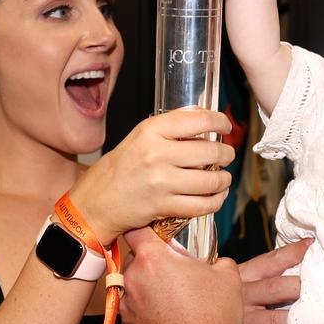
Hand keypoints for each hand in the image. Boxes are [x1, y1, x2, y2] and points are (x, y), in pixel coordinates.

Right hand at [72, 109, 233, 244]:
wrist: (97, 201)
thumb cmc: (121, 167)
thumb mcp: (141, 136)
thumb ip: (171, 126)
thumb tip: (205, 118)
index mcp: (151, 131)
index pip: (199, 120)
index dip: (220, 121)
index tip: (226, 126)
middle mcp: (157, 154)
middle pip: (211, 152)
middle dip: (226, 153)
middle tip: (226, 155)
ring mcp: (161, 182)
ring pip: (212, 181)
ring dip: (224, 179)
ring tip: (223, 177)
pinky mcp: (164, 206)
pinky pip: (203, 205)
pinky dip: (216, 200)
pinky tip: (216, 195)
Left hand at [122, 228, 243, 323]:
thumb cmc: (211, 318)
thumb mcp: (228, 278)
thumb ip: (219, 261)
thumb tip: (218, 263)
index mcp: (154, 260)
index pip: (136, 231)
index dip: (146, 230)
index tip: (156, 235)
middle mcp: (134, 280)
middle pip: (135, 261)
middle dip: (152, 264)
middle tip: (175, 273)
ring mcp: (128, 307)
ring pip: (134, 288)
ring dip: (149, 290)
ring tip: (174, 301)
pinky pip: (135, 313)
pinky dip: (147, 314)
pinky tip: (169, 320)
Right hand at [234, 238, 310, 323]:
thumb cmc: (240, 315)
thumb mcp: (249, 290)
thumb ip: (268, 276)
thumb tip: (303, 255)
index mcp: (241, 277)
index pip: (270, 261)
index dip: (292, 253)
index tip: (311, 244)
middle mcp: (239, 297)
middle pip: (276, 288)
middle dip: (300, 287)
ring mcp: (241, 323)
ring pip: (279, 318)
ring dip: (300, 319)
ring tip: (319, 317)